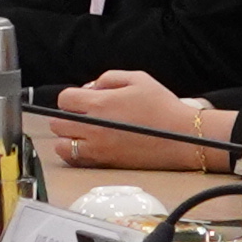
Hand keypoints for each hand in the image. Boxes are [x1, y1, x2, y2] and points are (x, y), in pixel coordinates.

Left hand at [45, 71, 223, 169]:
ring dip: (68, 138)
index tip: (82, 100)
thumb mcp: (138, 78)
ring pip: (62, 145)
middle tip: (83, 116)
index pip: (64, 99)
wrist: (183, 137)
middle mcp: (94, 127)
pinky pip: (76, 161)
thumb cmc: (163, 106)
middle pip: (58, 123)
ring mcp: (98, 148)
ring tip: (83, 133)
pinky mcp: (105, 163)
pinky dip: (76, 154)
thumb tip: (90, 88)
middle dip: (67, 116)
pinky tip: (89, 147)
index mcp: (100, 104)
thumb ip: (108, 78)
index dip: (71, 97)